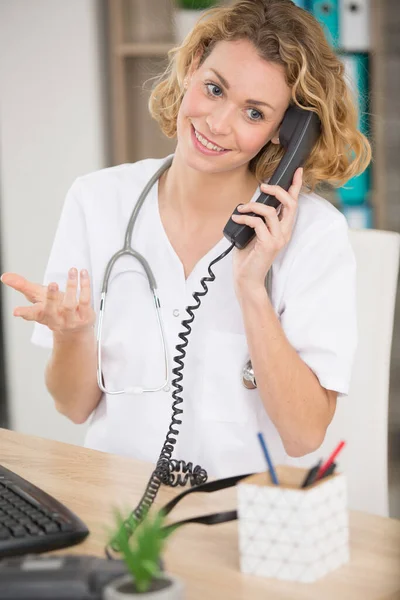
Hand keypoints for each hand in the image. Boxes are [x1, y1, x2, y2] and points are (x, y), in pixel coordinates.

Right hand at [0, 268, 95, 335]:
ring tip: (71, 271)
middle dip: (51, 297)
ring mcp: (71, 319)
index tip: (16, 312)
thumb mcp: (36, 297)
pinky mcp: (86, 315)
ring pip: (70, 304)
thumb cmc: (54, 309)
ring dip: (71, 286)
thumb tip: (4, 276)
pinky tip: (83, 273)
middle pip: (52, 309)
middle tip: (51, 284)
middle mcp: (56, 318)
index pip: (31, 314)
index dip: (24, 313)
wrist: (76, 329)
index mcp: (42, 314)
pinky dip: (84, 285)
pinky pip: (85, 299)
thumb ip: (21, 286)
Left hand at [232, 167, 302, 294]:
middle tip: (263, 187)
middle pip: (290, 204)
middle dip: (277, 191)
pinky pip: (257, 223)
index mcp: (283, 229)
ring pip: (271, 212)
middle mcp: (284, 233)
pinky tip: (236, 219)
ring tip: (241, 209)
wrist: (246, 279)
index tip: (297, 171)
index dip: (296, 187)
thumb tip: (250, 204)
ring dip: (253, 206)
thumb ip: (258, 220)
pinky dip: (245, 218)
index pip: (294, 205)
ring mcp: (277, 239)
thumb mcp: (254, 233)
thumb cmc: (249, 257)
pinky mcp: (268, 245)